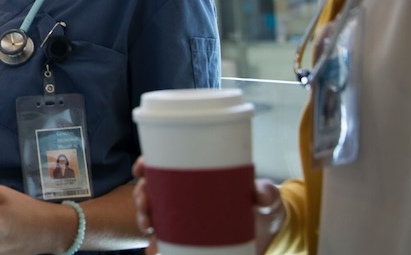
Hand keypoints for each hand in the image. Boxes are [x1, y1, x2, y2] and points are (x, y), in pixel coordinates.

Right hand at [132, 157, 284, 254]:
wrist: (269, 232)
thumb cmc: (263, 205)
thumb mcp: (266, 195)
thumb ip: (264, 192)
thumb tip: (259, 194)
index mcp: (196, 176)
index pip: (163, 165)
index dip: (146, 164)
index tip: (141, 168)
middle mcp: (184, 195)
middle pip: (151, 189)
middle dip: (141, 194)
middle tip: (145, 202)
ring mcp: (184, 218)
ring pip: (152, 214)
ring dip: (143, 217)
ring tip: (148, 224)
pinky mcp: (188, 240)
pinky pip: (165, 241)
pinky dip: (155, 246)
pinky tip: (154, 248)